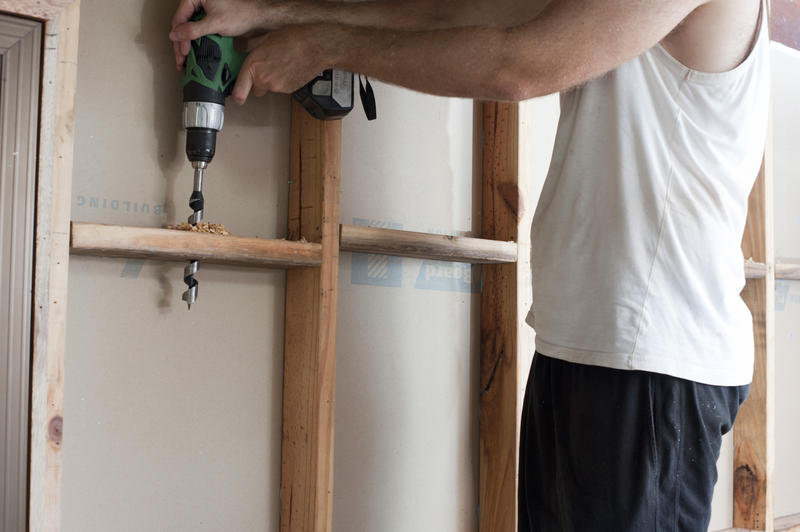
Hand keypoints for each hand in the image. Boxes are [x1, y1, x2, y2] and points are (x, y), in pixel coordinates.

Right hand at [169, 0, 285, 70]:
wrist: (257, 19)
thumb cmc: (241, 15)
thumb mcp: (215, 23)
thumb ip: (194, 29)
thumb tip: (175, 35)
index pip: (179, 17)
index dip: (179, 36)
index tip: (182, 51)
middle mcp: (198, 2)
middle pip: (182, 25)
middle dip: (181, 43)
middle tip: (181, 59)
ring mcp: (203, 12)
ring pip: (188, 29)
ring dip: (186, 45)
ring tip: (185, 60)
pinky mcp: (208, 20)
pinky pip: (197, 32)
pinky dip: (195, 43)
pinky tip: (193, 53)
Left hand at [231, 24, 336, 102]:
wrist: (315, 47)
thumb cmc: (293, 39)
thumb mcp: (265, 38)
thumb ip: (250, 47)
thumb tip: (242, 48)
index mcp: (254, 67)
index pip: (239, 91)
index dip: (236, 96)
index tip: (236, 97)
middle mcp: (264, 81)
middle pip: (256, 90)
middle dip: (259, 82)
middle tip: (267, 69)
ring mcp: (277, 87)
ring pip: (270, 89)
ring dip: (273, 81)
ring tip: (282, 65)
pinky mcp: (289, 90)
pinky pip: (282, 89)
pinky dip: (284, 81)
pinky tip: (290, 69)